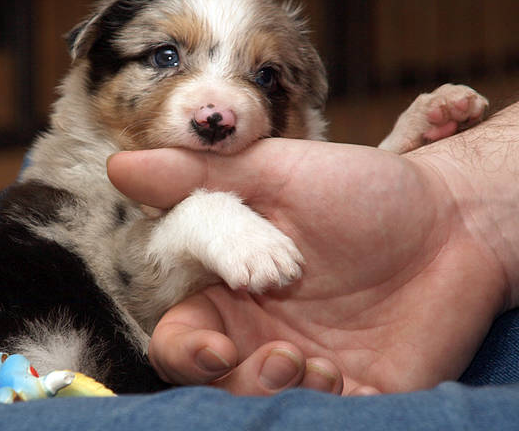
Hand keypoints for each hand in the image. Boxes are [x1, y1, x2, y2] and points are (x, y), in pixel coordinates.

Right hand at [108, 120, 513, 394]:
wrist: (451, 219)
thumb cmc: (360, 189)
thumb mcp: (276, 174)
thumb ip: (199, 176)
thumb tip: (120, 166)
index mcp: (235, 284)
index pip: (183, 331)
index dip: (185, 347)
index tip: (212, 342)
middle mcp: (263, 328)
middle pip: (213, 381)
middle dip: (226, 381)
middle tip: (272, 357)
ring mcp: (308, 361)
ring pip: (258, 403)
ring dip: (272, 394)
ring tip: (311, 363)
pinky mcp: (357, 388)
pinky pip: (321, 419)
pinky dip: (319, 408)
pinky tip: (342, 376)